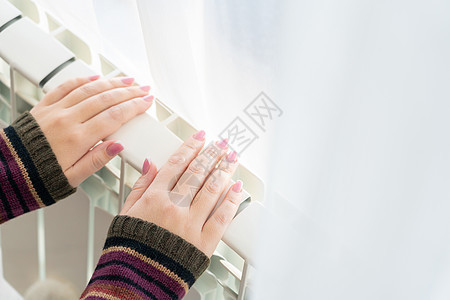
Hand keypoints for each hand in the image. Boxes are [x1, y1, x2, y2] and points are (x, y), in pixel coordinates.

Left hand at [30, 75, 152, 186]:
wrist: (8, 170)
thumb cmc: (40, 176)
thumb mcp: (73, 177)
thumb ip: (97, 160)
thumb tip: (118, 146)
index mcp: (77, 139)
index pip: (114, 117)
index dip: (134, 107)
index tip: (147, 102)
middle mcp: (67, 120)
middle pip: (105, 99)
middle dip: (129, 92)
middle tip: (144, 89)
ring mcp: (55, 110)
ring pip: (88, 90)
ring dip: (111, 83)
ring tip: (128, 80)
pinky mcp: (44, 106)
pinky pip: (65, 86)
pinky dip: (83, 80)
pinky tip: (96, 78)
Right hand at [120, 131, 243, 256]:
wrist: (134, 281)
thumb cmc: (129, 249)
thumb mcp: (125, 213)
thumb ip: (140, 186)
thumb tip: (151, 163)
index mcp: (154, 198)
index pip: (176, 164)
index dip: (190, 147)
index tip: (201, 137)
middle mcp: (173, 207)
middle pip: (197, 172)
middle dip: (212, 154)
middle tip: (222, 143)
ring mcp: (190, 224)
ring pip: (211, 189)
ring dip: (224, 170)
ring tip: (232, 157)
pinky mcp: (203, 243)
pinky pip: (221, 217)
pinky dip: (231, 200)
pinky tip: (237, 187)